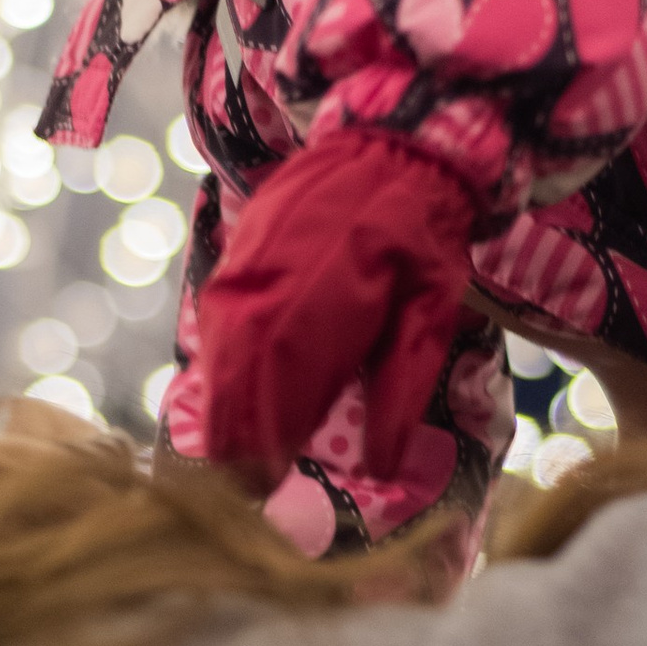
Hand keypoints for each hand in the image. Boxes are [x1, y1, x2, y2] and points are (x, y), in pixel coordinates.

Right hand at [196, 131, 482, 486]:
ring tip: (231, 462)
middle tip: (241, 496)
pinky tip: (235, 402)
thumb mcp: (431, 317)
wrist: (390, 147)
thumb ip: (401, 394)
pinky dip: (223, 372)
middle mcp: (265, 291)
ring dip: (222, 413)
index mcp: (320, 310)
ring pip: (217, 361)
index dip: (260, 456)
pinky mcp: (232, 260)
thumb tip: (380, 469)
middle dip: (232, 446)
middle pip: (234, 389)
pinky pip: (215, 330)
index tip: (261, 498)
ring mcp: (241, 272)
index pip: (273, 402)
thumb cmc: (421, 238)